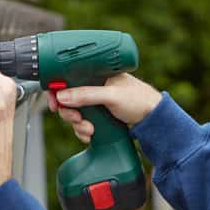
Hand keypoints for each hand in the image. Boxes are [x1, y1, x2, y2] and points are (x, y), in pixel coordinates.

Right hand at [47, 73, 161, 142]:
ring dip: (78, 125)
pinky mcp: (99, 117)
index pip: (69, 78)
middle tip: (77, 119)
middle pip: (68, 100)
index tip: (55, 103)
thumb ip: (86, 95)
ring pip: (75, 114)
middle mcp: (94, 87)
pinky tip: (92, 135)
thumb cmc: (140, 100)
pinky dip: (84, 132)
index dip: (58, 90)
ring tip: (90, 130)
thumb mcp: (111, 96)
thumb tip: (62, 96)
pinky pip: (83, 124)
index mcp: (96, 74)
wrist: (154, 120)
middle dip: (70, 113)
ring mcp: (96, 103)